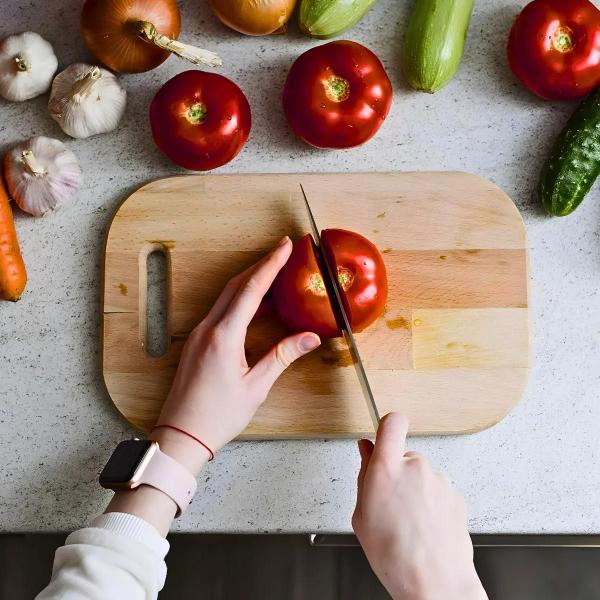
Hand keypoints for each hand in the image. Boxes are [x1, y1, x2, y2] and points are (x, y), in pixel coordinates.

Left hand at [150, 237, 320, 475]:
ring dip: (250, 280)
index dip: (271, 265)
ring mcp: (200, 334)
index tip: (286, 246)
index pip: (251, 290)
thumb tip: (310, 337)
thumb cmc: (217, 416)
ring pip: (227, 296)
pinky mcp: (198, 342)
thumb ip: (282, 356)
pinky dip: (240, 299)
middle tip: (284, 250)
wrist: (180, 434)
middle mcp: (208, 328)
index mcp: (224, 336)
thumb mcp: (255, 387)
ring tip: (275, 271)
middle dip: (261, 264)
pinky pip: (221, 310)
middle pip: (236, 285)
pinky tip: (256, 303)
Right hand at [352, 414, 487, 599]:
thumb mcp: (361, 515)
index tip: (384, 432)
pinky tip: (425, 528)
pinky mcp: (456, 494)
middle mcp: (416, 467)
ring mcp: (439, 480)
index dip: (387, 425)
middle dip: (398, 473)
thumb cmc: (395, 555)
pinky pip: (438, 491)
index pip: (392, 422)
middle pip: (404, 455)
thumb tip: (367, 452)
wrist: (434, 583)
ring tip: (409, 523)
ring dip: (416, 491)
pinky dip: (432, 504)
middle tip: (391, 504)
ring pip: (422, 476)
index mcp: (387, 469)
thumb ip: (365, 475)